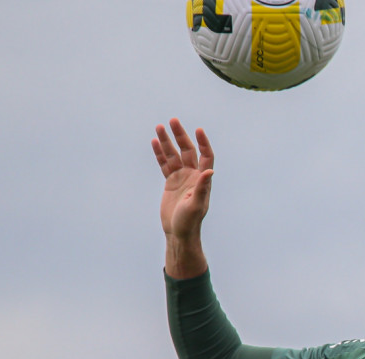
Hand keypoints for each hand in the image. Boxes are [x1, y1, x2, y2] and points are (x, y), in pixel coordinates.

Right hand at [151, 118, 213, 241]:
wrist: (179, 232)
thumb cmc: (190, 221)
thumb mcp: (196, 204)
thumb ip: (202, 187)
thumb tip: (209, 171)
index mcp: (202, 179)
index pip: (205, 156)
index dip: (203, 143)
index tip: (198, 129)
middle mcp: (193, 175)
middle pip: (187, 150)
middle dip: (180, 136)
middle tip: (173, 120)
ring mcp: (181, 177)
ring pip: (173, 155)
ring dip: (167, 141)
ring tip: (159, 126)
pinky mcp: (170, 182)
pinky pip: (164, 164)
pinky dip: (159, 153)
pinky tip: (155, 142)